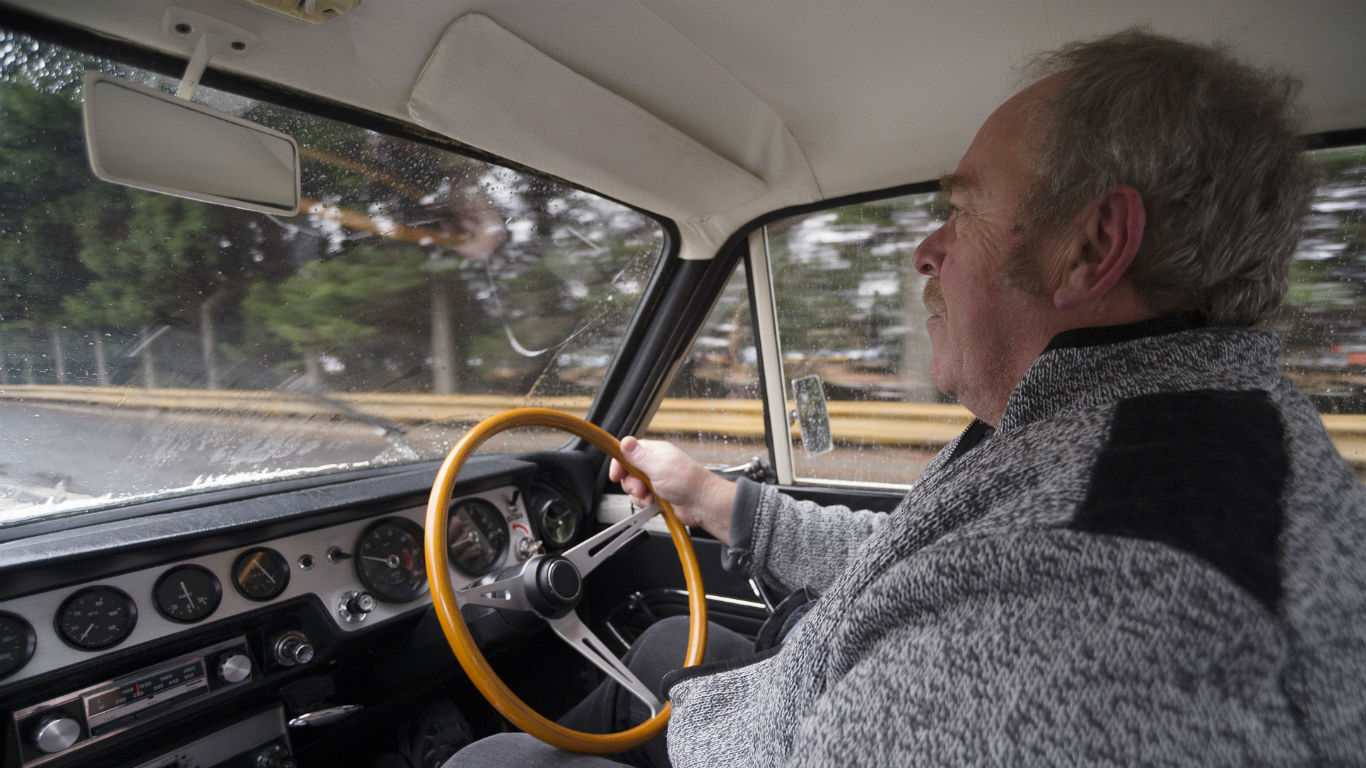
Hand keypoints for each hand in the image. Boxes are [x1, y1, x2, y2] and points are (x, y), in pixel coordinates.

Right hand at [609, 437, 736, 544]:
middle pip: (627, 473)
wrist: (702, 504)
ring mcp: (655, 482)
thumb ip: (638, 455)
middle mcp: (654, 466)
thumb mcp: (659, 465)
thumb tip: (624, 441)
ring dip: (639, 496)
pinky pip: (641, 501)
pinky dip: (645, 504)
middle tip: (642, 487)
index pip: (628, 453)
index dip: (619, 464)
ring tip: (651, 496)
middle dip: (631, 484)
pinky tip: (654, 503)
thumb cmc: (688, 481)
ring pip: (633, 489)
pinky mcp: (657, 497)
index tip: (616, 474)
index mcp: (654, 453)